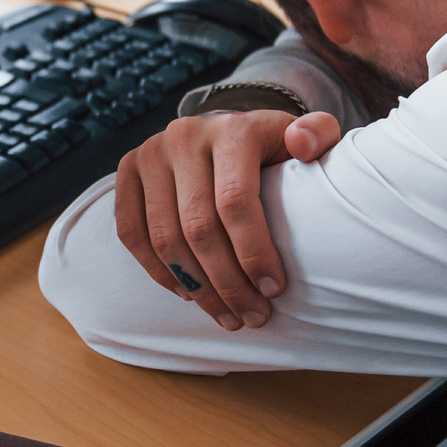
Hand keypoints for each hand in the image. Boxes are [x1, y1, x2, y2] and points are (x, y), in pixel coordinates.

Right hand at [113, 108, 342, 330]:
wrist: (224, 131)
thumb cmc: (273, 148)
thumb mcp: (307, 135)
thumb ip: (318, 134)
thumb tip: (301, 145)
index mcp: (232, 129)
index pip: (235, 200)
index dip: (253, 252)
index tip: (274, 290)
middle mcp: (184, 136)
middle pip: (199, 227)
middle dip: (228, 282)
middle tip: (252, 316)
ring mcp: (150, 153)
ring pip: (165, 238)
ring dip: (196, 287)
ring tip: (226, 316)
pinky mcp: (127, 172)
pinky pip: (131, 234)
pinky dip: (158, 271)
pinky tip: (189, 294)